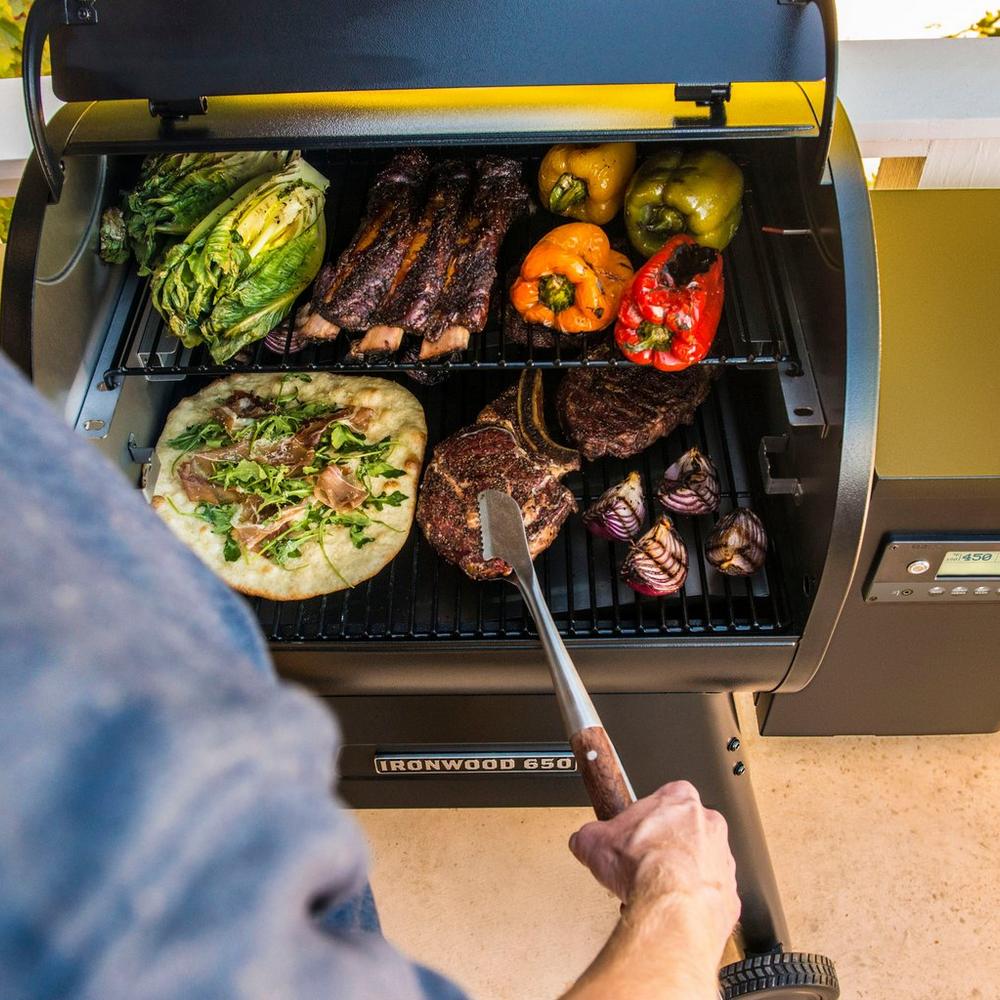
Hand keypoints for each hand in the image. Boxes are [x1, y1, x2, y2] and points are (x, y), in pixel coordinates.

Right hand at [569, 780, 739, 962]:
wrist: (670, 906)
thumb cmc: (645, 869)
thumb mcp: (595, 841)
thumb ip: (589, 835)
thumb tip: (583, 840)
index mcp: (680, 799)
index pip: (664, 796)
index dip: (646, 817)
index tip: (635, 831)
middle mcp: (708, 824)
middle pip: (684, 830)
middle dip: (664, 846)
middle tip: (644, 862)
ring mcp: (722, 859)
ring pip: (700, 862)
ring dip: (680, 874)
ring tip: (654, 889)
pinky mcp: (729, 893)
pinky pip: (709, 894)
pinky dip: (692, 901)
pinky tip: (672, 907)